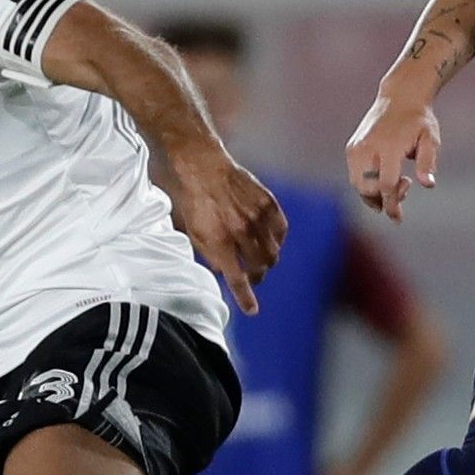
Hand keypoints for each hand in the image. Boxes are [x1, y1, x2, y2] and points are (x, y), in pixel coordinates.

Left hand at [170, 151, 285, 314]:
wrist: (202, 163)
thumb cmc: (193, 198)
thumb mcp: (192, 231)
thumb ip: (209, 254)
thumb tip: (223, 270)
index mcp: (219, 241)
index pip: (237, 279)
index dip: (245, 298)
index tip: (252, 310)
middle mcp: (241, 231)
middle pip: (260, 268)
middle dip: (257, 276)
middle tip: (252, 276)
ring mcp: (258, 217)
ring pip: (273, 253)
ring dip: (268, 261)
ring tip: (260, 259)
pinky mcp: (268, 203)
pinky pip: (281, 231)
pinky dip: (277, 240)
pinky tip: (269, 239)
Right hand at [345, 92, 439, 222]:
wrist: (399, 97)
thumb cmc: (419, 120)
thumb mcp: (430, 139)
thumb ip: (428, 162)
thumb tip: (428, 185)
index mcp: (388, 146)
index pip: (385, 185)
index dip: (392, 205)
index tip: (398, 219)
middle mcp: (367, 147)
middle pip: (368, 188)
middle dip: (384, 199)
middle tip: (405, 186)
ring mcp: (356, 147)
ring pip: (358, 185)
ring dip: (374, 194)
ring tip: (395, 181)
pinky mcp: (351, 148)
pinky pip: (355, 176)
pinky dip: (366, 184)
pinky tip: (384, 176)